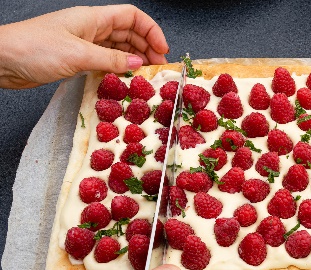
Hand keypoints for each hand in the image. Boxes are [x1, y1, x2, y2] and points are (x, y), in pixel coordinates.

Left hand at [0, 5, 168, 88]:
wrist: (1, 60)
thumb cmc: (34, 49)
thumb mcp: (79, 55)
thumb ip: (112, 59)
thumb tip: (138, 63)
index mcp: (92, 18)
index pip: (131, 17)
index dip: (151, 30)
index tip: (163, 49)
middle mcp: (91, 29)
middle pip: (129, 33)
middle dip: (147, 47)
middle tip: (158, 67)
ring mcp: (84, 44)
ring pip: (119, 48)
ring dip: (135, 59)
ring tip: (146, 75)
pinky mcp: (77, 59)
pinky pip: (106, 61)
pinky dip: (119, 68)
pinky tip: (126, 79)